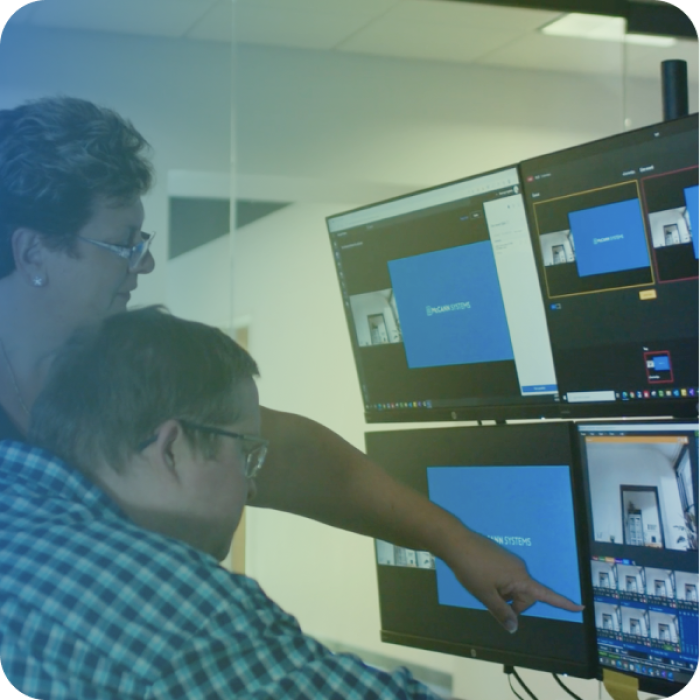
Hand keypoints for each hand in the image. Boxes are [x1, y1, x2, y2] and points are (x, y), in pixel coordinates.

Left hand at [442, 528, 583, 632]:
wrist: (456, 542)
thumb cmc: (472, 569)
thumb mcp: (485, 595)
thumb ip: (501, 613)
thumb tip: (514, 628)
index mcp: (520, 578)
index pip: (546, 595)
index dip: (563, 603)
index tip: (581, 607)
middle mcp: (519, 569)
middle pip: (525, 596)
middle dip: (512, 604)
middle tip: (491, 600)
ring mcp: (510, 562)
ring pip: (513, 588)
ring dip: (503, 594)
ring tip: (482, 587)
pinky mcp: (501, 557)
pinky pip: (506, 578)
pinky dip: (498, 585)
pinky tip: (482, 580)